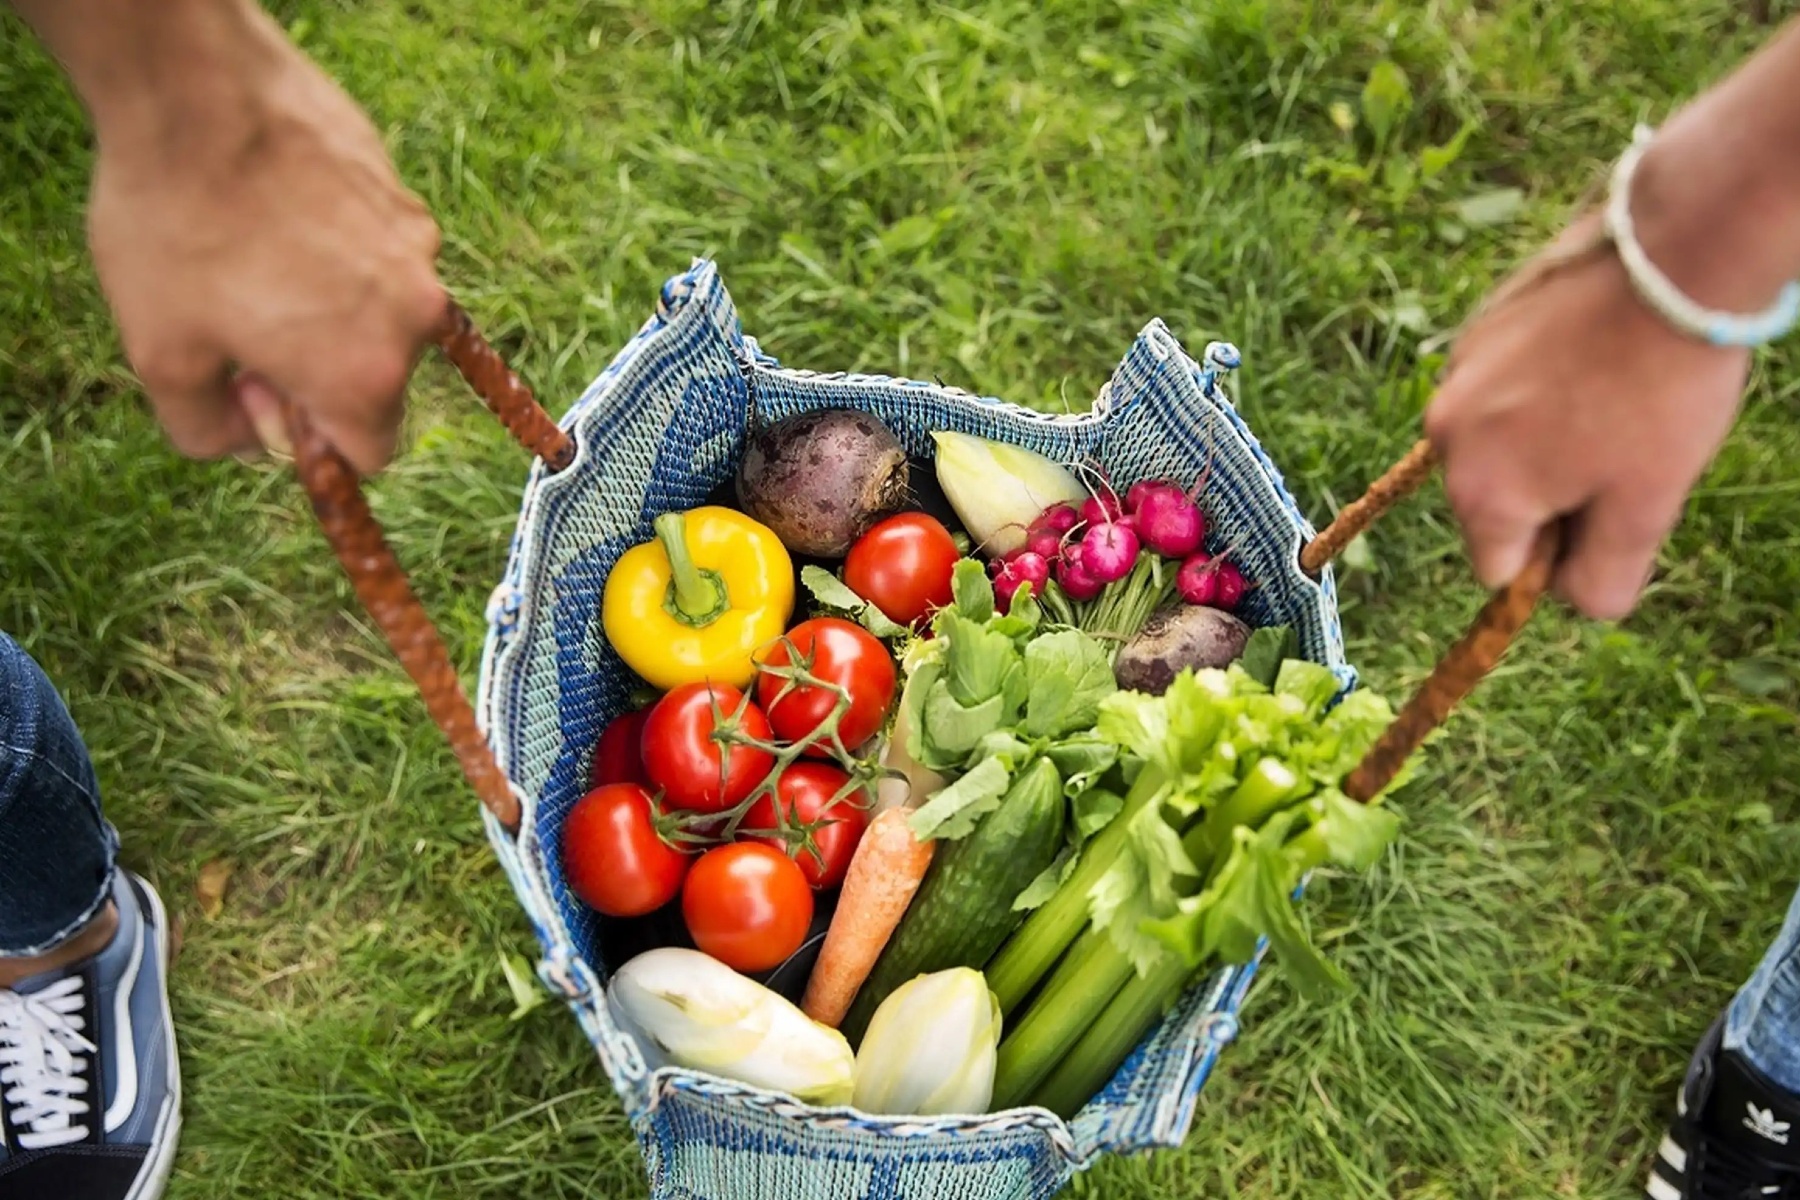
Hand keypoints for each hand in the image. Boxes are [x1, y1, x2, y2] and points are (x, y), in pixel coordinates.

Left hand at [80, 4, 442, 473]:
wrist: (197, 91)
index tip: (259, 389)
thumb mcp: (161, 355)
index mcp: (364, 377)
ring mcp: (417, 251)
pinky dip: (336, 248)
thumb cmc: (178, 228)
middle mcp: (413, 320)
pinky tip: (273, 211)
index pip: (371, 454)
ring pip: (379, 311)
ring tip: (255, 254)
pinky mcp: (404, 197)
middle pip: (379, 379)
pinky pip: (378, 251)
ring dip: (330, 304)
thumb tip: (245, 441)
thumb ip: (206, 432)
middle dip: (322, 367)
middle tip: (246, 320)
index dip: (310, 437)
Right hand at [1424, 215, 1747, 618]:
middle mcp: (1446, 438)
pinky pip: (1497, 387)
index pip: (1499, 569)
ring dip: (1540, 439)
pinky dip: (1535, 387)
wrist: (1667, 261)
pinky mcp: (1476, 329)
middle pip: (1491, 502)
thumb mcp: (1648, 506)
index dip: (1555, 555)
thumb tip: (1575, 600)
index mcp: (1481, 492)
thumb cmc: (1660, 393)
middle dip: (1545, 493)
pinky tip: (1594, 359)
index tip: (1607, 512)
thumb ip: (1605, 577)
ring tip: (1610, 399)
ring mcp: (1455, 376)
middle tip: (1618, 452)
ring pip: (1495, 442)